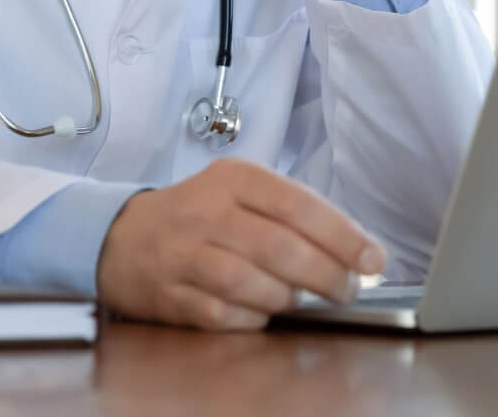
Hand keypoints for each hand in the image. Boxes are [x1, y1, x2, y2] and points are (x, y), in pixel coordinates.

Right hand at [96, 159, 386, 329]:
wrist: (125, 237)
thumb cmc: (201, 213)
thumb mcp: (242, 191)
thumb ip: (291, 213)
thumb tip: (354, 248)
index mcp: (236, 178)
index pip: (298, 204)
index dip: (341, 234)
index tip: (373, 259)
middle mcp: (209, 211)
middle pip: (280, 248)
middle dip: (326, 274)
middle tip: (348, 289)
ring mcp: (186, 254)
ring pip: (252, 283)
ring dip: (288, 298)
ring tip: (301, 299)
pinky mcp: (172, 295)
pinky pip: (225, 315)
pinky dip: (253, 319)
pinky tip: (262, 312)